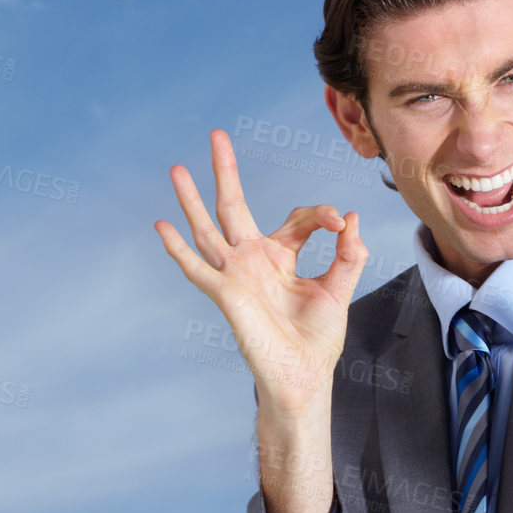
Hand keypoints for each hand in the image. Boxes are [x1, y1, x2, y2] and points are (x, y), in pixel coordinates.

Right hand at [154, 128, 369, 415]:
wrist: (303, 378)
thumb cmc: (317, 341)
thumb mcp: (339, 291)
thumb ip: (348, 255)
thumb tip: (351, 219)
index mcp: (281, 259)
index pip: (297, 220)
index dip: (320, 215)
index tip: (340, 223)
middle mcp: (253, 261)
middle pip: (234, 206)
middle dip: (225, 171)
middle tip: (216, 134)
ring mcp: (236, 276)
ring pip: (208, 229)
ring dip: (192, 199)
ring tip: (177, 167)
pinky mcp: (226, 293)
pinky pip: (196, 268)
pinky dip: (178, 248)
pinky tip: (160, 225)